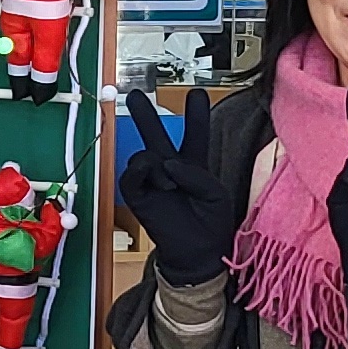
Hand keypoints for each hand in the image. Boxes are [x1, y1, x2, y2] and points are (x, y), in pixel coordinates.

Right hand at [118, 88, 234, 286]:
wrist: (198, 254)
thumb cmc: (212, 224)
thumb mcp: (216, 194)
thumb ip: (196, 174)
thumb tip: (167, 164)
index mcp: (194, 167)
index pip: (194, 135)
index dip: (195, 116)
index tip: (196, 93)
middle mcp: (171, 170)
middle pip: (157, 136)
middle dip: (145, 115)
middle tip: (134, 94)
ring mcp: (153, 182)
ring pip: (143, 154)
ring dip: (156, 161)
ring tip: (170, 182)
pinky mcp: (138, 196)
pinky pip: (131, 176)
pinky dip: (141, 170)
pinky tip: (154, 175)